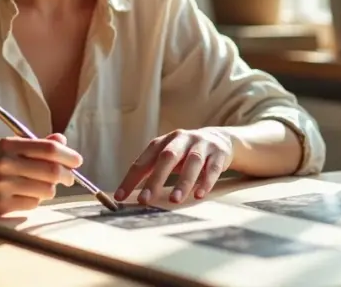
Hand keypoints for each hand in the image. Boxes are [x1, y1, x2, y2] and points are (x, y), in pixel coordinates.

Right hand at [0, 133, 81, 218]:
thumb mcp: (7, 150)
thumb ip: (36, 145)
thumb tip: (62, 141)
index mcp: (7, 145)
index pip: (48, 149)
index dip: (68, 155)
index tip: (77, 161)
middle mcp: (5, 164)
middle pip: (52, 171)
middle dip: (67, 176)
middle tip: (70, 178)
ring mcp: (2, 186)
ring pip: (46, 190)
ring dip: (50, 189)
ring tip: (39, 187)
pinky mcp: (1, 206)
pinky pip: (33, 204)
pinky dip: (35, 201)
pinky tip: (22, 196)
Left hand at [114, 128, 231, 205]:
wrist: (220, 140)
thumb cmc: (185, 154)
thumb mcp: (168, 157)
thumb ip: (151, 170)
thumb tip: (129, 194)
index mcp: (163, 142)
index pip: (144, 160)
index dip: (131, 178)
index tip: (120, 197)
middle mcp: (181, 139)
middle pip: (167, 157)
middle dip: (155, 179)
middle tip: (145, 200)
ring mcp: (201, 144)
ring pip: (192, 162)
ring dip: (183, 182)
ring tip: (175, 200)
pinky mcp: (219, 153)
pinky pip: (212, 168)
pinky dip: (206, 181)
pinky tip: (199, 195)